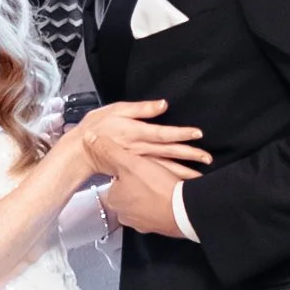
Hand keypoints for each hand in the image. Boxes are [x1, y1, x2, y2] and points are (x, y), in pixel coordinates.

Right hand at [67, 100, 208, 183]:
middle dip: (189, 157)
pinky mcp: (134, 171)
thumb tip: (162, 105)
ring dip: (183, 172)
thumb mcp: (116, 111)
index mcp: (138, 134)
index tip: (198, 134)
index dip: (181, 134)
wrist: (81, 151)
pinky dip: (168, 180)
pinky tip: (180, 184)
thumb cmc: (97, 127)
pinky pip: (155, 177)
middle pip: (169, 154)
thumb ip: (140, 109)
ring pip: (164, 169)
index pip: (164, 134)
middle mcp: (141, 150)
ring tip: (200, 177)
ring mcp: (138, 163)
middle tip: (208, 160)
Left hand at [99, 150, 200, 235]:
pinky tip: (168, 196)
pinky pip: (155, 212)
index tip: (140, 167)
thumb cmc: (156, 187)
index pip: (115, 180)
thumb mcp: (130, 162)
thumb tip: (90, 139)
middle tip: (153, 175)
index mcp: (113, 199)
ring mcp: (140, 224)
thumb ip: (109, 151)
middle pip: (128, 192)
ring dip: (150, 194)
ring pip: (142, 203)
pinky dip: (160, 204)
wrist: (183, 210)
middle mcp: (123, 215)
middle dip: (139, 184)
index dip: (129, 170)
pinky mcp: (156, 227)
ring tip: (162, 185)